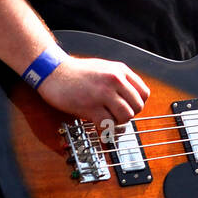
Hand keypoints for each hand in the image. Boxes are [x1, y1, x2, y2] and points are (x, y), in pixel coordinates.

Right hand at [36, 55, 150, 131]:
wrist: (53, 71)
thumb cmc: (77, 72)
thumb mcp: (104, 68)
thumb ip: (120, 81)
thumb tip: (130, 100)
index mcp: (120, 70)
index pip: (144, 93)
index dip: (137, 104)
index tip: (128, 107)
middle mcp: (115, 80)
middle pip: (137, 106)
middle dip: (128, 115)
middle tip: (116, 116)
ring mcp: (103, 93)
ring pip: (126, 116)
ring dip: (118, 123)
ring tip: (107, 120)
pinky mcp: (90, 106)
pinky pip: (108, 124)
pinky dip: (106, 129)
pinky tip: (99, 126)